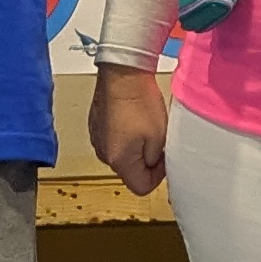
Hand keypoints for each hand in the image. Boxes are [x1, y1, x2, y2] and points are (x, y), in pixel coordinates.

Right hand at [93, 62, 171, 198]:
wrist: (122, 73)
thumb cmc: (139, 101)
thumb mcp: (160, 136)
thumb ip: (156, 160)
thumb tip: (152, 166)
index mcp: (119, 161)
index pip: (141, 187)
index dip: (157, 175)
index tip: (164, 158)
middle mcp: (104, 154)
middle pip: (131, 171)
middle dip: (147, 159)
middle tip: (157, 138)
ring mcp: (98, 139)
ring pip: (123, 155)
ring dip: (136, 146)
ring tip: (144, 125)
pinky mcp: (96, 126)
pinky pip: (114, 140)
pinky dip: (125, 134)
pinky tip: (132, 118)